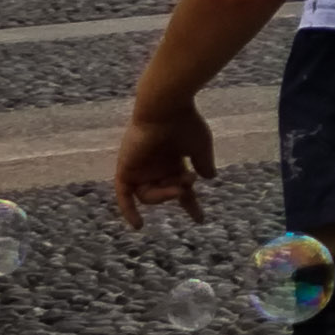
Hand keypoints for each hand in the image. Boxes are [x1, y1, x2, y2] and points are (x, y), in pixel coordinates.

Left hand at [109, 97, 216, 227]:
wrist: (166, 109)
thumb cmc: (184, 124)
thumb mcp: (200, 146)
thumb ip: (204, 163)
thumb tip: (209, 178)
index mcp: (172, 161)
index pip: (180, 187)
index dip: (190, 204)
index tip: (199, 219)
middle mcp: (155, 166)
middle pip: (165, 192)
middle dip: (178, 193)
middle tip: (189, 183)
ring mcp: (140, 168)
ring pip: (149, 195)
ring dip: (165, 195)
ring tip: (178, 186)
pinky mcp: (126, 168)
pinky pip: (124, 195)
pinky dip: (129, 210)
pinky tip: (138, 226)